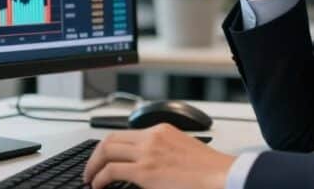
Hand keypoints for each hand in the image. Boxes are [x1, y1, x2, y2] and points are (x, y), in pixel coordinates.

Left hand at [83, 124, 234, 188]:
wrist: (222, 177)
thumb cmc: (209, 170)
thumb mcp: (181, 151)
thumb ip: (162, 152)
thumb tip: (148, 165)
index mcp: (162, 130)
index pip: (126, 133)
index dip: (110, 146)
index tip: (105, 157)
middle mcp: (152, 137)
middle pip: (110, 139)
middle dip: (96, 154)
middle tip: (91, 168)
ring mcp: (147, 153)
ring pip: (106, 151)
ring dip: (93, 166)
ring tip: (90, 179)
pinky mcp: (145, 171)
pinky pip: (111, 170)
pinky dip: (99, 178)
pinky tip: (98, 186)